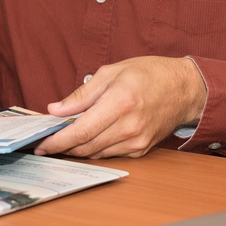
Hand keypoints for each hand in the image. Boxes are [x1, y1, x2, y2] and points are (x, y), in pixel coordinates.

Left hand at [34, 56, 206, 159]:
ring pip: (96, 153)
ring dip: (78, 147)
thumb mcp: (112, 72)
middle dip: (63, 145)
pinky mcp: (141, 150)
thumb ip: (82, 94)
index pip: (80, 131)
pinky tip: (91, 136)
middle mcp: (129, 126)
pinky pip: (110, 153)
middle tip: (47, 140)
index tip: (40, 144)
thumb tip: (56, 110)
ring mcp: (136, 141)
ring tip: (66, 136)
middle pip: (85, 146)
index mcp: (120, 102)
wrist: (185, 89)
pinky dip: (96, 147)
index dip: (56, 141)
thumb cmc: (150, 74)